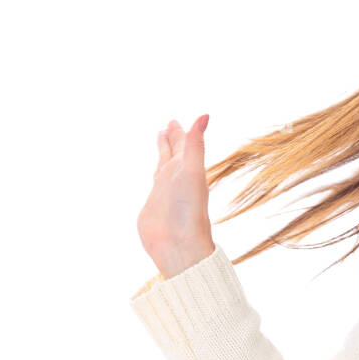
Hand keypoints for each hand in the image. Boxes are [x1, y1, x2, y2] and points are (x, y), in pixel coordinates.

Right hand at [137, 114, 214, 279]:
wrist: (178, 243)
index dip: (180, 132)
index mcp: (188, 168)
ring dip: (164, 152)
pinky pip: (155, 182)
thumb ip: (195, 145)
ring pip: (164, 164)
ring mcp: (165, 190)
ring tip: (161, 139)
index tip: (175, 121)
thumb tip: (205, 115)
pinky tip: (157, 174)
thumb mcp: (192, 171)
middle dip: (172, 138)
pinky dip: (156, 172)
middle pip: (174, 152)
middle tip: (169, 124)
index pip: (184, 144)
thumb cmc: (189, 209)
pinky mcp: (153, 203)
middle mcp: (177, 177)